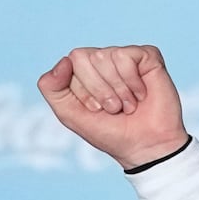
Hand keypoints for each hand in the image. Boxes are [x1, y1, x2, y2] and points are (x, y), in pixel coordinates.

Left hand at [38, 45, 187, 169]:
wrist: (144, 145)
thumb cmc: (108, 132)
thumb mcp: (70, 115)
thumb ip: (52, 89)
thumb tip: (64, 60)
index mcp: (80, 72)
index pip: (68, 65)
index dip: (82, 92)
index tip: (95, 110)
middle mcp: (100, 60)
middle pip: (83, 56)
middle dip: (97, 89)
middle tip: (112, 108)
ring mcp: (123, 56)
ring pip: (105, 56)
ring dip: (116, 89)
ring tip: (127, 105)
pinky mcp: (146, 55)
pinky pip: (126, 56)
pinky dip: (131, 82)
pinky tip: (140, 94)